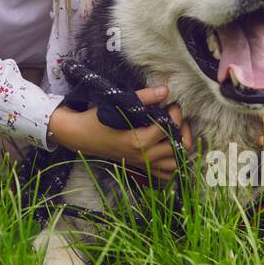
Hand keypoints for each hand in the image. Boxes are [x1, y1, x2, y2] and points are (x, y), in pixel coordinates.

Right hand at [49, 85, 193, 181]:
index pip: (169, 128)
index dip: (175, 113)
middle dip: (182, 129)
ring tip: (176, 133)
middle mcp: (144, 156)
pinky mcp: (141, 167)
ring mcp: (143, 164)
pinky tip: (170, 149)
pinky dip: (173, 164)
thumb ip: (144, 97)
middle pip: (178, 147)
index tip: (171, 103)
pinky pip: (165, 174)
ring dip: (180, 148)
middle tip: (176, 117)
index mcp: (139, 141)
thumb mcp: (118, 105)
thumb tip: (166, 90)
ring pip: (176, 164)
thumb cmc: (98, 119)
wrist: (81, 136)